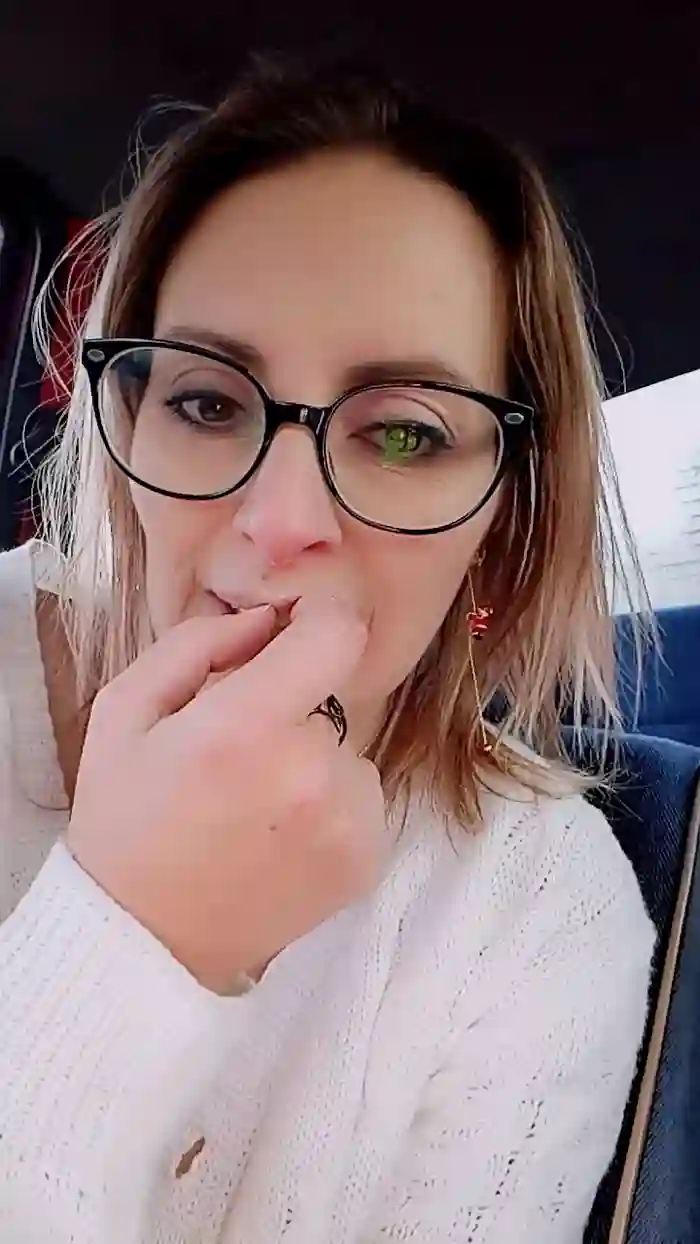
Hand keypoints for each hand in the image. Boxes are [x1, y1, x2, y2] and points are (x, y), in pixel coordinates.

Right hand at [67, 598, 387, 993]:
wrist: (146, 938)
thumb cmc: (127, 819)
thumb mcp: (126, 711)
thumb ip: (197, 645)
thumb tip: (268, 617)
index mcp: (246, 727)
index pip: (337, 636)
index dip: (316, 623)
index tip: (290, 637)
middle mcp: (310, 773)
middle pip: (331, 696)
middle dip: (290, 709)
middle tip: (237, 753)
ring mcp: (347, 823)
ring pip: (346, 750)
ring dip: (311, 761)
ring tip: (253, 805)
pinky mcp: (366, 861)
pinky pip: (360, 799)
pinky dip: (329, 807)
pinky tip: (277, 837)